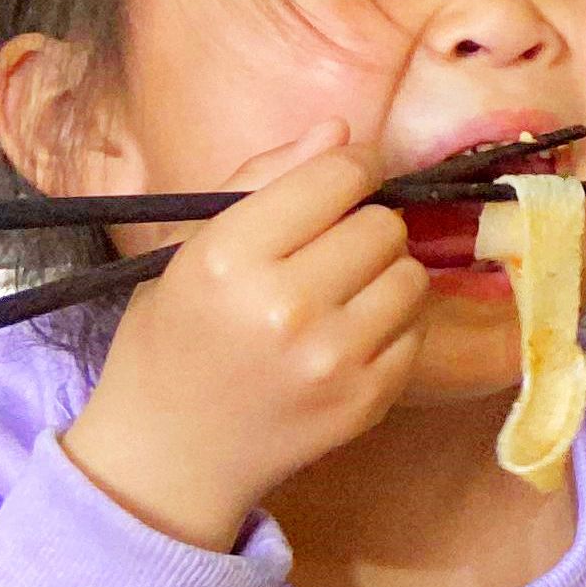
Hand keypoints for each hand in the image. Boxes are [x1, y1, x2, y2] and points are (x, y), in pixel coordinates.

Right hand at [60, 124, 427, 551]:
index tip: (346, 176)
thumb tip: (339, 131)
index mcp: (229, 258)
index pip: (336, 177)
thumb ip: (261, 179)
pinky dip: (392, 324)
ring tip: (338, 292)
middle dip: (363, 226)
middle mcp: (284, 307)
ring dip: (383, 274)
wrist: (169, 455)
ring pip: (411, 274)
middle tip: (328, 249)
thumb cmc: (172, 339)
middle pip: (382, 225)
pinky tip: (346, 336)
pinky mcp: (367, 400)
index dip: (352, 167)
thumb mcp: (188, 249)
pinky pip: (417, 329)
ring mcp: (332, 359)